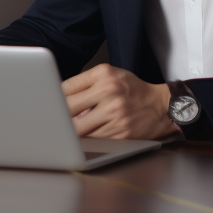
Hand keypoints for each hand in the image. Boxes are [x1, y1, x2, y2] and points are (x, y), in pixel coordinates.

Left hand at [62, 64, 176, 139]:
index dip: (54, 97)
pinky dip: (86, 138)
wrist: (161, 106)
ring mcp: (115, 113)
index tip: (50, 103)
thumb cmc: (133, 89)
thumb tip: (60, 98)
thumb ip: (86, 83)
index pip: (67, 87)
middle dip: (58, 115)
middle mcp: (109, 92)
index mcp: (104, 74)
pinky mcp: (120, 132)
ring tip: (68, 128)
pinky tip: (87, 134)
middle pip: (68, 107)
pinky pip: (93, 138)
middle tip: (53, 118)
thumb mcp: (111, 74)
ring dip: (71, 129)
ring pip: (78, 127)